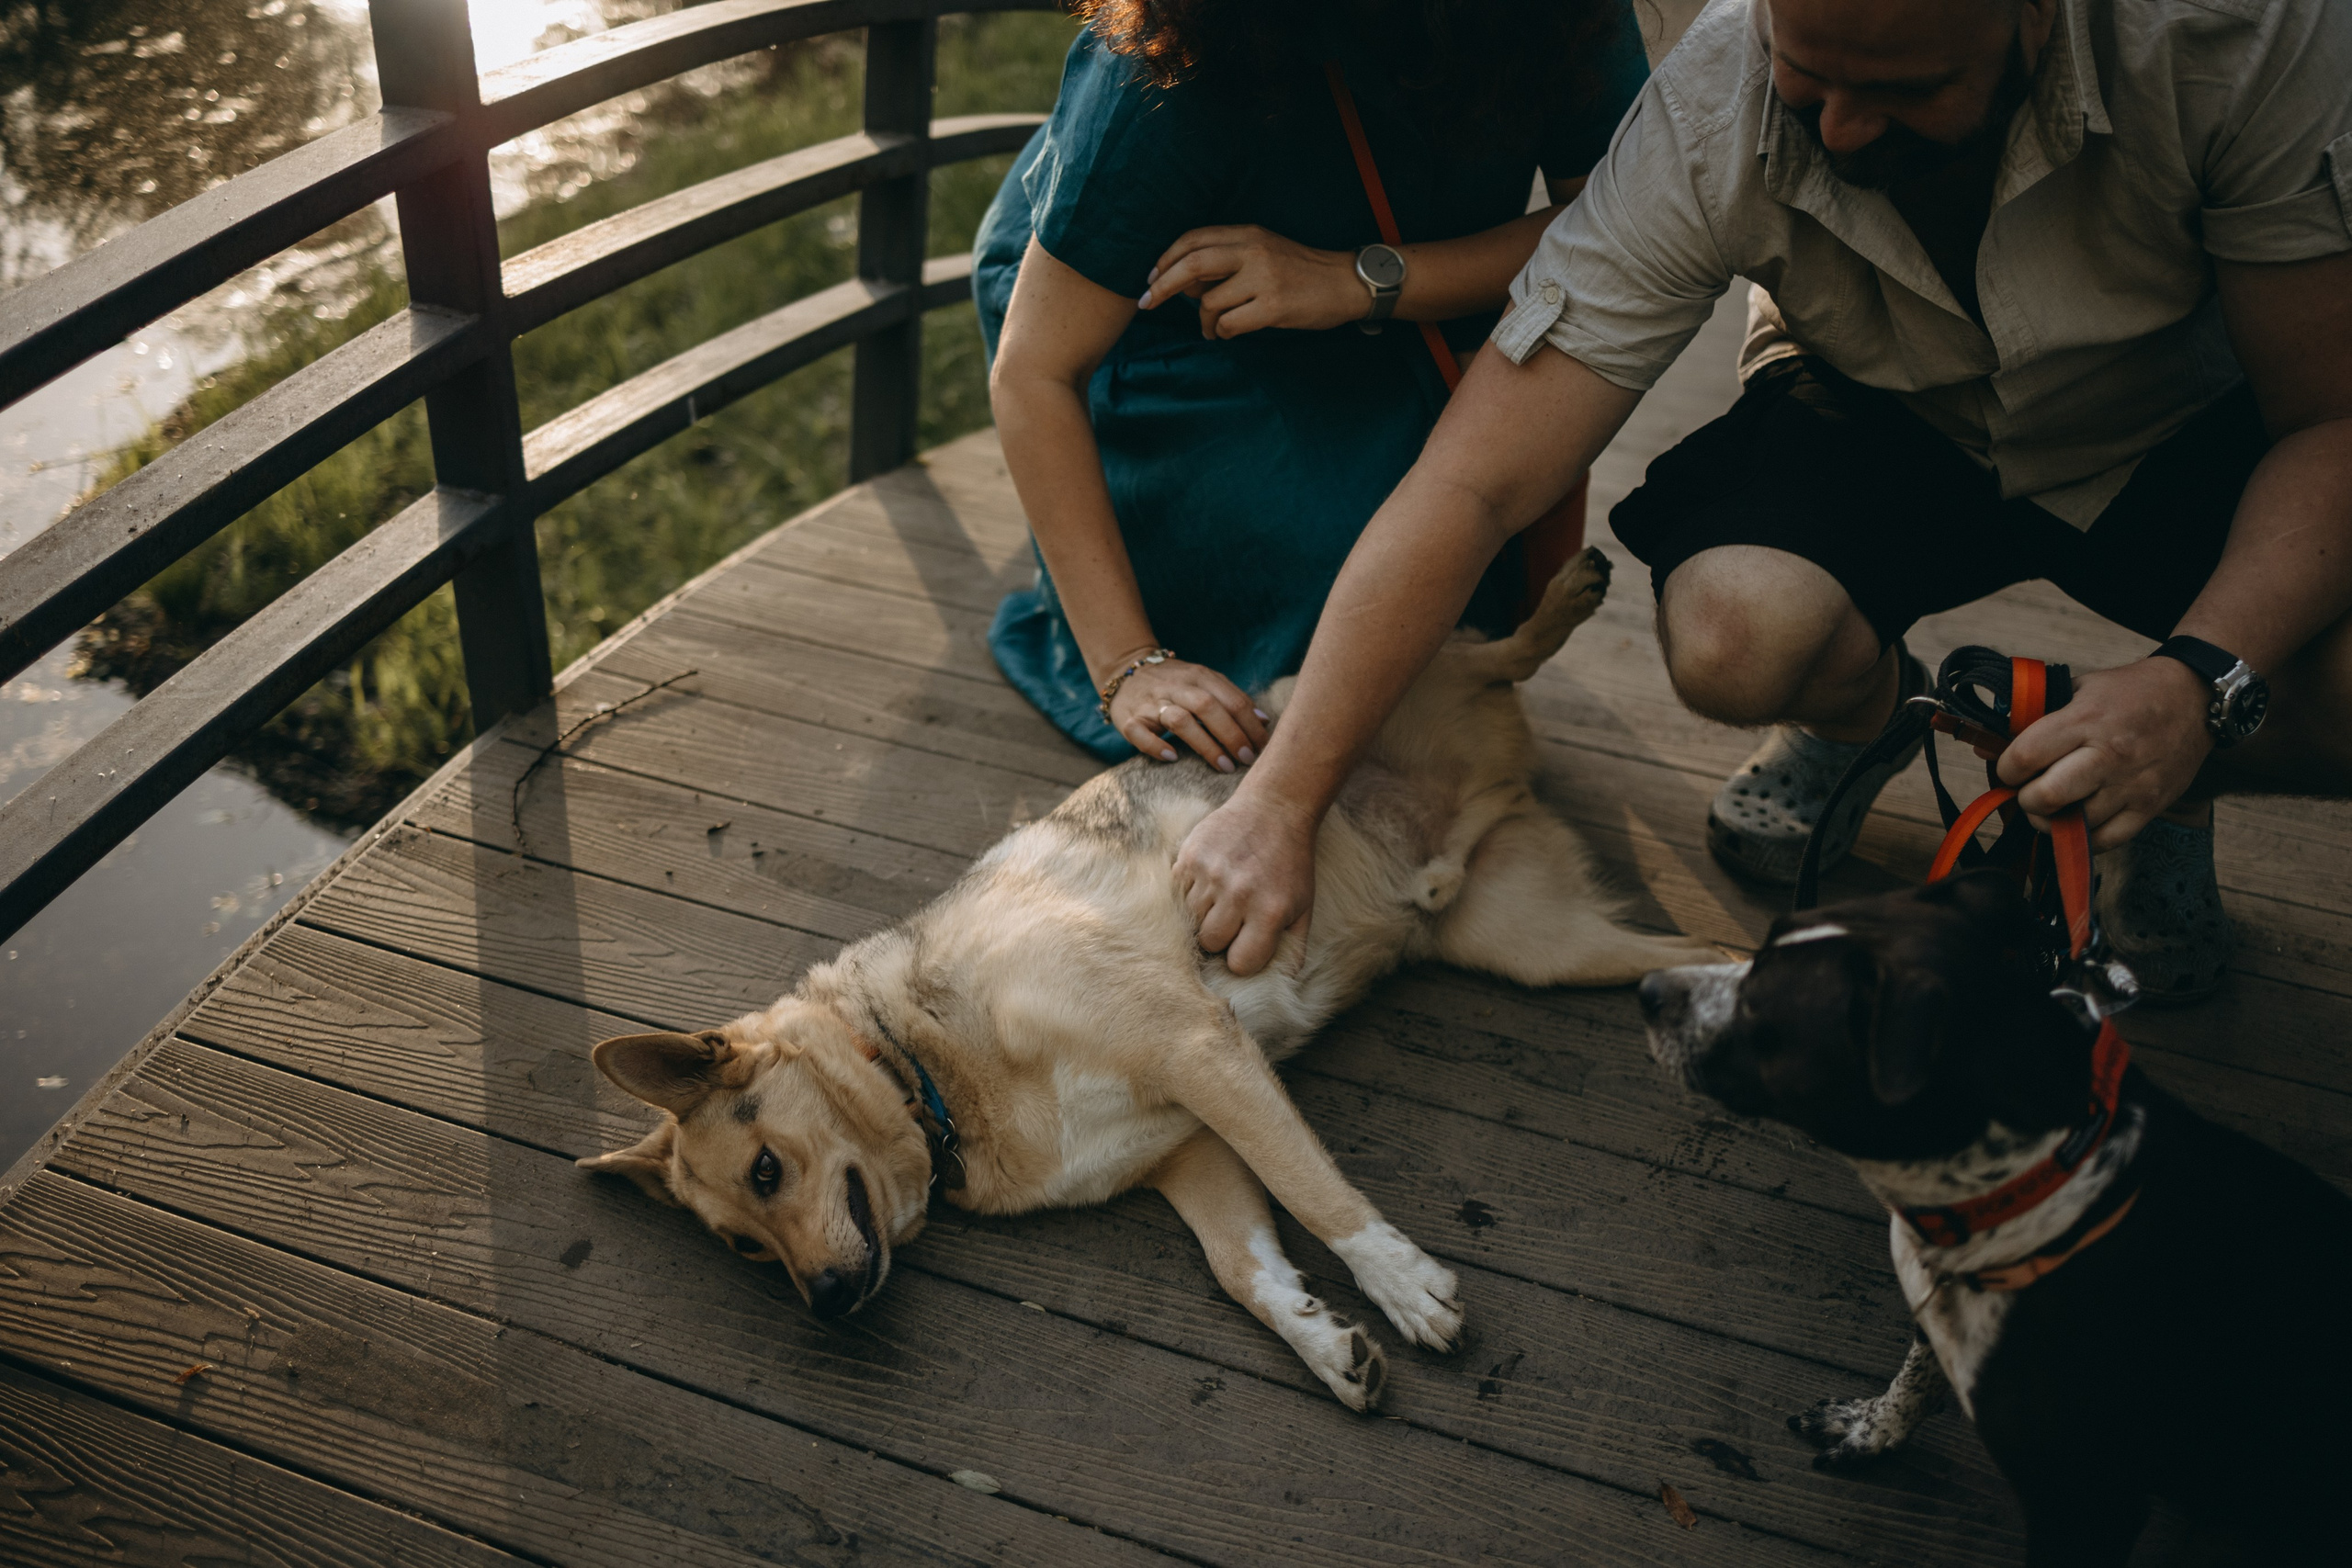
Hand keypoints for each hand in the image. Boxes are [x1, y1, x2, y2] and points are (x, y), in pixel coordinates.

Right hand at [1103, 654, 1270, 771]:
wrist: (1126, 671)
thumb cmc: (1174, 683)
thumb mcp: (1204, 681)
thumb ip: (1232, 698)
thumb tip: (1264, 722)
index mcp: (1198, 676)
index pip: (1230, 698)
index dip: (1250, 724)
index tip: (1263, 747)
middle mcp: (1175, 687)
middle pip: (1207, 707)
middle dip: (1231, 734)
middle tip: (1247, 759)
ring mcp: (1150, 703)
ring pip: (1179, 720)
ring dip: (1205, 745)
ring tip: (1224, 766)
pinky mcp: (1129, 719)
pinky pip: (1141, 733)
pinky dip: (1156, 746)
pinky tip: (1173, 758)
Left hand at [1140, 225, 1366, 338]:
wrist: (1346, 283)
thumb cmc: (1301, 271)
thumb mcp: (1264, 251)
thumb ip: (1227, 259)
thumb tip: (1184, 283)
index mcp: (1248, 234)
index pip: (1193, 239)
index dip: (1166, 259)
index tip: (1150, 278)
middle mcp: (1253, 251)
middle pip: (1191, 265)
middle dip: (1161, 286)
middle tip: (1146, 303)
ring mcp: (1263, 279)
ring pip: (1209, 303)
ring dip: (1203, 321)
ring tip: (1212, 328)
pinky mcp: (1273, 307)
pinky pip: (1228, 324)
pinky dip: (1222, 332)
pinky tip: (1229, 333)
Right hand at [1175, 785, 1317, 975]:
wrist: (1274, 810)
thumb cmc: (1290, 865)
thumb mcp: (1303, 908)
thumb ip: (1293, 949)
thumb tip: (1279, 987)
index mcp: (1269, 911)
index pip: (1240, 964)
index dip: (1242, 959)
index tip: (1246, 945)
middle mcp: (1238, 894)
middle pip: (1210, 943)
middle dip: (1221, 937)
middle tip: (1233, 918)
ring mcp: (1210, 874)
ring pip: (1190, 920)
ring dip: (1204, 915)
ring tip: (1222, 897)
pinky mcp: (1189, 857)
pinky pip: (1177, 894)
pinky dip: (1189, 894)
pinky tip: (1208, 881)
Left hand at [1995, 657, 2213, 847]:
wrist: (2195, 698)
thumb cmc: (2129, 693)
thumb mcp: (2078, 688)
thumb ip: (2033, 716)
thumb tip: (1984, 747)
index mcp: (2085, 720)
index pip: (2025, 757)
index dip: (2006, 770)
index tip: (2009, 770)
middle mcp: (2108, 755)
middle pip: (2046, 797)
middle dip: (2026, 800)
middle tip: (2029, 791)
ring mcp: (2132, 785)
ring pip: (2074, 825)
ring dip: (2052, 821)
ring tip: (2053, 806)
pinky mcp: (2150, 807)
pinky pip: (2105, 841)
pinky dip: (2083, 837)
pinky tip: (2078, 819)